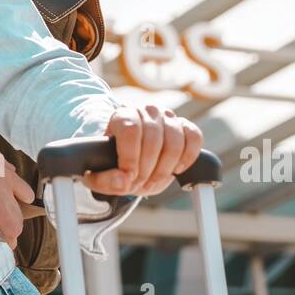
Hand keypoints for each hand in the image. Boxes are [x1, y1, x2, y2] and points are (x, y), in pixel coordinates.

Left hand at [82, 105, 203, 197]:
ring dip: (165, 168)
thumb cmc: (114, 163)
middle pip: (153, 138)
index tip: (127, 178)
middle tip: (139, 184)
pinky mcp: (185, 126)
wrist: (131, 158)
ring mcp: (168, 116)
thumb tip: (122, 182)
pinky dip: (188, 157)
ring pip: (175, 141)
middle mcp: (147, 110)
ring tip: (154, 181)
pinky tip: (175, 170)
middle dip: (147, 169)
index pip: (131, 130)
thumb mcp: (100, 174)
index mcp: (123, 114)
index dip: (130, 158)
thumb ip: (105, 180)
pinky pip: (194, 138)